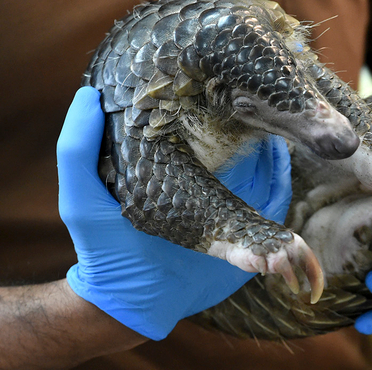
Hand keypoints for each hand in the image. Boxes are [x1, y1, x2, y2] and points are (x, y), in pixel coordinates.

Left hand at [59, 87, 291, 339]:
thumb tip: (89, 94)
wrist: (134, 301)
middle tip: (258, 98)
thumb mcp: (82, 197)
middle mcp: (203, 180)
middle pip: (235, 141)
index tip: (216, 81)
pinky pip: (274, 199)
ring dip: (271, 144)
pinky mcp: (247, 227)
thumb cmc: (104, 247)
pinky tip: (283, 156)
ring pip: (261, 166)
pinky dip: (282, 176)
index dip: (208, 104)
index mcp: (168, 167)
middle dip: (250, 120)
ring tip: (280, 120)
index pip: (195, 126)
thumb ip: (77, 148)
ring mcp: (229, 203)